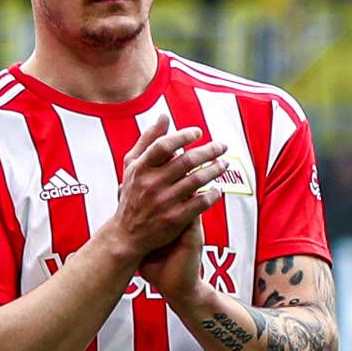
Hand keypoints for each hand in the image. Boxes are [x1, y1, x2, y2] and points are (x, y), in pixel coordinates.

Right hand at [101, 108, 228, 266]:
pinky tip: (219, 189)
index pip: (163, 146)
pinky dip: (213, 195)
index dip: (182, 136)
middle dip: (208, 151)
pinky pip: (201, 203)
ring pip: (197, 181)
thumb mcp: (132, 166)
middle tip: (222, 146)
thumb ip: (148, 140)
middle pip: (185, 161)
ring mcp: (163, 202)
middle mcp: (151, 184)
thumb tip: (164, 116)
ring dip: (215, 170)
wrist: (126, 234)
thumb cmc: (132, 194)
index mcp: (140, 169)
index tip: (199, 132)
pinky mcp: (175, 219)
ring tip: (224, 164)